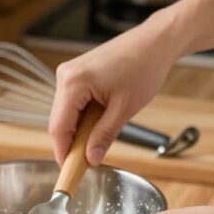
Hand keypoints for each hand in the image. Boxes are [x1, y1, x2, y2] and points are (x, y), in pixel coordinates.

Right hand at [49, 16, 180, 165]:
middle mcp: (65, 75)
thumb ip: (104, 135)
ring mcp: (69, 73)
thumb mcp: (124, 109)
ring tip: (99, 138)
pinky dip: (82, 117)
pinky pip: (72, 102)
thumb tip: (90, 158)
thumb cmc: (144, 68)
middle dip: (72, 142)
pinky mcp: (76, 73)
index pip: (58, 127)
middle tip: (88, 161)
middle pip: (59, 121)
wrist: (155, 42)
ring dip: (79, 130)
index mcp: (73, 83)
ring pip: (65, 113)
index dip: (63, 152)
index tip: (71, 171)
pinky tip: (99, 121)